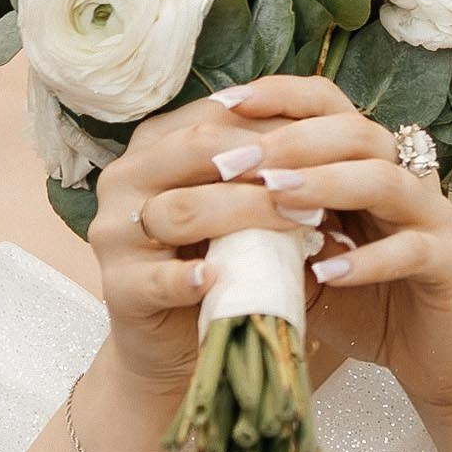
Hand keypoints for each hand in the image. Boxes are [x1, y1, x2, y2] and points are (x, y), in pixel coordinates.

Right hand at [86, 88, 339, 391]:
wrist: (180, 336)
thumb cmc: (223, 256)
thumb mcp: (247, 206)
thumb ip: (271, 170)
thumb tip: (336, 137)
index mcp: (156, 145)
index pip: (214, 115)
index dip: (272, 123)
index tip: (326, 136)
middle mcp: (126, 178)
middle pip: (195, 151)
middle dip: (262, 162)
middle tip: (316, 178)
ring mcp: (114, 233)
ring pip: (181, 209)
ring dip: (244, 214)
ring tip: (298, 224)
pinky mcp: (118, 287)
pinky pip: (153, 279)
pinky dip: (188, 279)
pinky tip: (219, 278)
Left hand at [200, 73, 451, 420]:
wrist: (432, 354)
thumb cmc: (361, 299)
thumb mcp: (301, 258)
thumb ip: (266, 227)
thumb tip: (196, 201)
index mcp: (366, 164)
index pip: (329, 105)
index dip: (280, 94)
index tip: (224, 103)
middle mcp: (404, 177)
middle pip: (356, 131)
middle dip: (290, 142)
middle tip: (234, 162)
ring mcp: (430, 218)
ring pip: (385, 180)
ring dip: (326, 184)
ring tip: (274, 198)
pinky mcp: (448, 265)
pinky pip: (411, 250)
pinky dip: (366, 261)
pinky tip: (325, 274)